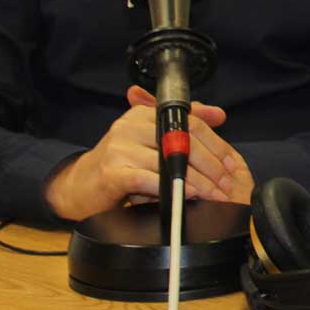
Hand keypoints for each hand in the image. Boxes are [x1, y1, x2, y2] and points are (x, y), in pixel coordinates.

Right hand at [43, 87, 253, 220]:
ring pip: (168, 162)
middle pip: (183, 142)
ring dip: (195, 181)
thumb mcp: (151, 139)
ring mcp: (119, 147)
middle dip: (209, 165)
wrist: (78, 187)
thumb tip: (219, 115)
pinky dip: (169, 188)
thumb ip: (184, 124)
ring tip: (212, 195)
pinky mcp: (111, 171)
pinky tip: (185, 195)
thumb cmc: (119, 164)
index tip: (231, 163)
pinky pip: (147, 178)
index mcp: (143, 114)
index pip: (189, 123)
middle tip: (226, 184)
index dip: (215, 143)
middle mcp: (130, 125)